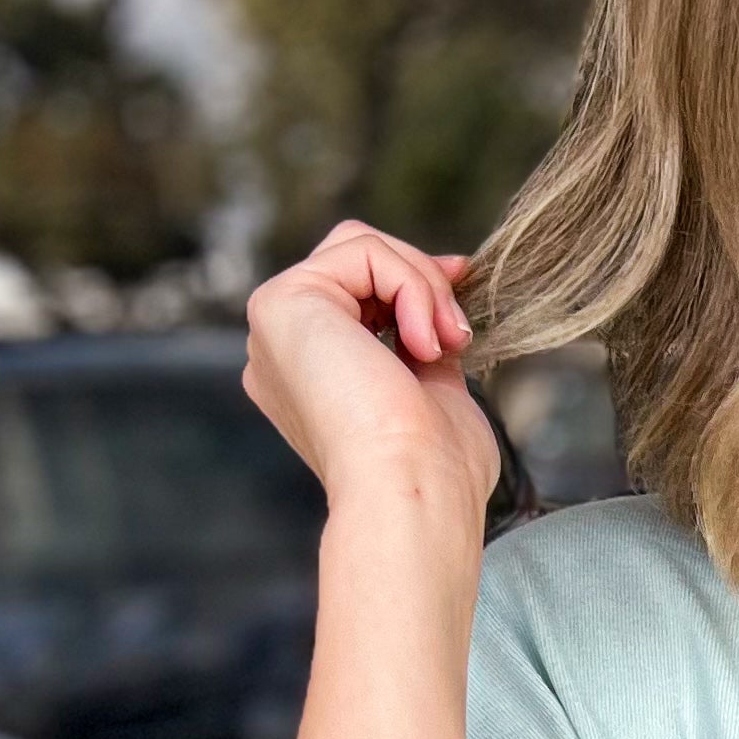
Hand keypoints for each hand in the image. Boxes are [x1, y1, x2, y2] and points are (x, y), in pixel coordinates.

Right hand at [243, 219, 499, 524]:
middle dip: (420, 278)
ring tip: (445, 344)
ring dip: (422, 285)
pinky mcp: (280, 302)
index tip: (463, 284)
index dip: (412, 282)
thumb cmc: (434, 469)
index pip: (357, 292)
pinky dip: (411, 285)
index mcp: (313, 377)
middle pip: (355, 259)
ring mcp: (276, 325)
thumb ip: (422, 350)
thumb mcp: (432, 393)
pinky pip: (363, 250)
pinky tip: (422, 344)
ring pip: (360, 247)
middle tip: (459, 331)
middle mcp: (283, 350)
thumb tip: (440, 313)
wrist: (412, 491)